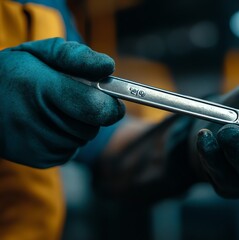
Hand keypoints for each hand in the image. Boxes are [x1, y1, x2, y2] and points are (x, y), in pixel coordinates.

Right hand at [0, 38, 124, 167]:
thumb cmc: (16, 73)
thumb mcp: (42, 53)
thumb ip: (77, 56)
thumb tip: (108, 67)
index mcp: (42, 88)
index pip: (95, 107)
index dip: (111, 105)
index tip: (112, 99)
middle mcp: (38, 120)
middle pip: (92, 126)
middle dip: (94, 114)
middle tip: (77, 100)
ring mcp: (37, 144)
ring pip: (83, 139)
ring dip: (80, 126)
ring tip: (56, 111)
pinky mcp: (38, 159)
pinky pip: (71, 151)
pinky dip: (67, 139)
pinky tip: (49, 126)